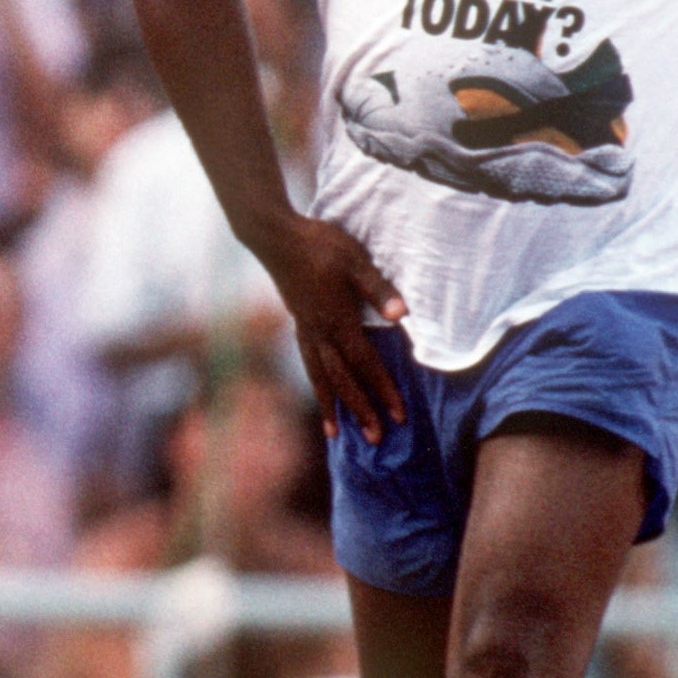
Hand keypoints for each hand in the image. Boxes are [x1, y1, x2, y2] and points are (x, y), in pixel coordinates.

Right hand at [256, 213, 407, 442]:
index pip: (365, 363)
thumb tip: (402, 316)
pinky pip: (308, 362)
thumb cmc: (319, 244)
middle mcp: (320, 332)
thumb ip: (378, 289)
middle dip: (360, 410)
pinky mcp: (298, 322)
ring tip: (334, 433)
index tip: (398, 415)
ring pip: (320, 376)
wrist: (275, 236)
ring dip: (332, 405)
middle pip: (342, 379)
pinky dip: (316, 382)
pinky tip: (321, 388)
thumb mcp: (356, 261)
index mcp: (337, 319)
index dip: (383, 390)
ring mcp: (305, 328)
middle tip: (375, 440)